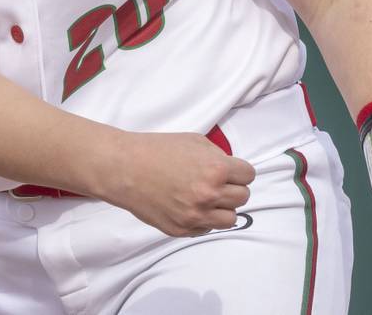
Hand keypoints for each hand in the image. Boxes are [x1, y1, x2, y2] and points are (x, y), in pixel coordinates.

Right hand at [94, 130, 255, 236]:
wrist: (123, 167)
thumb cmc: (155, 150)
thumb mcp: (193, 141)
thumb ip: (217, 156)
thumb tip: (231, 170)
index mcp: (215, 169)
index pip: (248, 175)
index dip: (239, 171)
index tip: (230, 171)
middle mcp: (209, 195)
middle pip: (243, 197)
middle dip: (232, 188)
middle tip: (216, 182)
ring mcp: (196, 215)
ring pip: (230, 218)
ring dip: (222, 208)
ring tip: (206, 198)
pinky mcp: (182, 229)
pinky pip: (207, 229)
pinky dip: (203, 219)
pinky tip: (188, 205)